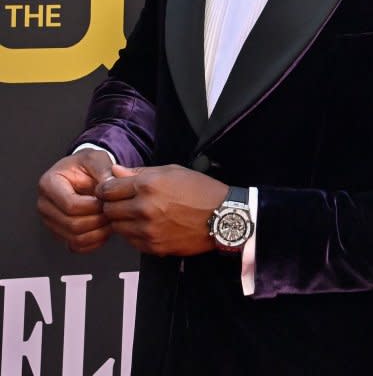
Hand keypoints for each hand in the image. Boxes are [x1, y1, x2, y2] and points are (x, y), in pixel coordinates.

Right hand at [37, 149, 113, 252]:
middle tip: (113, 211)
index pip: (71, 205)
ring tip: (111, 219)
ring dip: (98, 232)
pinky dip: (94, 242)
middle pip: (72, 224)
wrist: (83, 173)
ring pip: (75, 238)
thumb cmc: (86, 165)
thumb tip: (110, 184)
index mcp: (49, 184)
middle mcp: (45, 205)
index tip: (107, 200)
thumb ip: (103, 169)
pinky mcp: (60, 234)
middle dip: (98, 220)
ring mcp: (51, 222)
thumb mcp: (96, 158)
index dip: (94, 206)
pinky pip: (77, 246)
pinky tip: (104, 229)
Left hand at [97, 164, 228, 256]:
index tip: (109, 189)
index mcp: (147, 185)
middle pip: (108, 210)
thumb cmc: (199, 189)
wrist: (222, 216)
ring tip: (134, 214)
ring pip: (117, 228)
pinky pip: (131, 241)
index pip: (108, 189)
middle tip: (120, 202)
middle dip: (110, 205)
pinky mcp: (154, 247)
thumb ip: (139, 172)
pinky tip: (146, 225)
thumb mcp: (171, 171)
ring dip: (121, 221)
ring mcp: (148, 230)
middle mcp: (144, 208)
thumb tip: (116, 172)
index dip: (105, 189)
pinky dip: (133, 234)